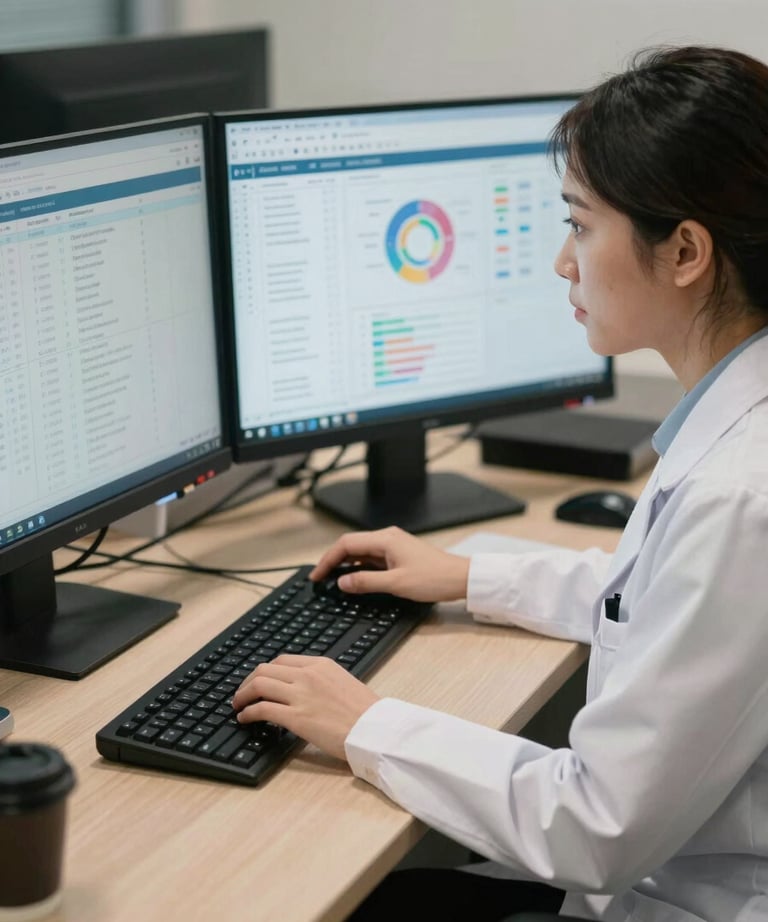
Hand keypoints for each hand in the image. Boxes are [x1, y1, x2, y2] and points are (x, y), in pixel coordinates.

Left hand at [232, 655, 379, 761]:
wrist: (375, 729)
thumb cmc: (365, 712)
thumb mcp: (342, 682)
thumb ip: (321, 680)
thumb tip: (301, 688)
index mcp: (320, 664)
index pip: (281, 661)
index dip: (263, 671)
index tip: (257, 681)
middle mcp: (308, 675)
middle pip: (264, 670)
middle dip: (248, 681)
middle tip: (242, 693)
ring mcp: (301, 695)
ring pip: (258, 685)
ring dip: (242, 695)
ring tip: (238, 705)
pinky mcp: (296, 718)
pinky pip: (262, 709)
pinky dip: (248, 712)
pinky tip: (245, 719)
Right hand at [310, 526, 469, 602]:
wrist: (461, 578)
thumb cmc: (434, 578)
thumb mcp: (396, 584)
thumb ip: (366, 582)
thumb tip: (342, 582)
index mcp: (385, 540)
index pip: (346, 544)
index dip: (328, 559)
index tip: (317, 576)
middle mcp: (387, 538)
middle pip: (351, 544)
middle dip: (333, 561)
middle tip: (320, 579)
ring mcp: (393, 545)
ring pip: (361, 551)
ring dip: (346, 564)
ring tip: (333, 580)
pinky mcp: (399, 554)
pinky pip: (372, 557)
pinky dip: (359, 567)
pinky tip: (355, 579)